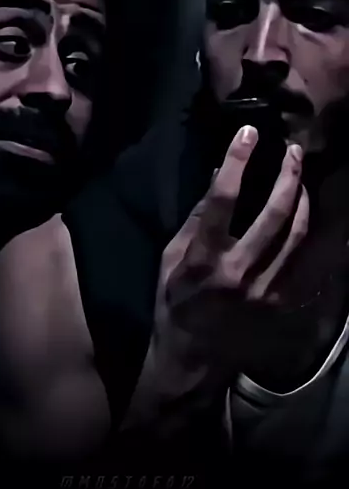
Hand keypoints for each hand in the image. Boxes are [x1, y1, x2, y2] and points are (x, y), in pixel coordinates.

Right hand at [157, 125, 308, 383]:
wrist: (192, 355)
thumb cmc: (175, 300)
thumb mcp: (171, 256)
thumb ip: (197, 218)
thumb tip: (220, 175)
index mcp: (203, 259)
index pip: (223, 200)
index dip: (237, 161)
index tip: (248, 133)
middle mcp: (238, 274)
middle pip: (274, 215)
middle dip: (287, 176)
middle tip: (293, 150)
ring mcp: (265, 291)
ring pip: (298, 236)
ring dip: (304, 200)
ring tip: (302, 176)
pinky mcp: (281, 304)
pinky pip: (307, 262)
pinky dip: (315, 236)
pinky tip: (318, 214)